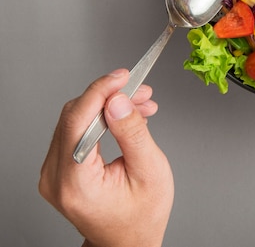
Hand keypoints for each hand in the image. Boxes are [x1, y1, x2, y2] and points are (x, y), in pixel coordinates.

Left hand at [39, 69, 173, 246]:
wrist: (127, 241)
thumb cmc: (141, 215)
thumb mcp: (149, 171)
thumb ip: (133, 133)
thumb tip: (118, 100)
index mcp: (76, 183)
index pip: (77, 121)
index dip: (100, 92)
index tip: (123, 77)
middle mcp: (55, 178)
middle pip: (74, 117)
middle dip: (109, 97)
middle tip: (141, 92)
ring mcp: (52, 173)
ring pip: (74, 120)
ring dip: (107, 106)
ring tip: (140, 104)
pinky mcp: (58, 168)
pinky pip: (75, 131)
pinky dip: (100, 119)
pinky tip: (124, 116)